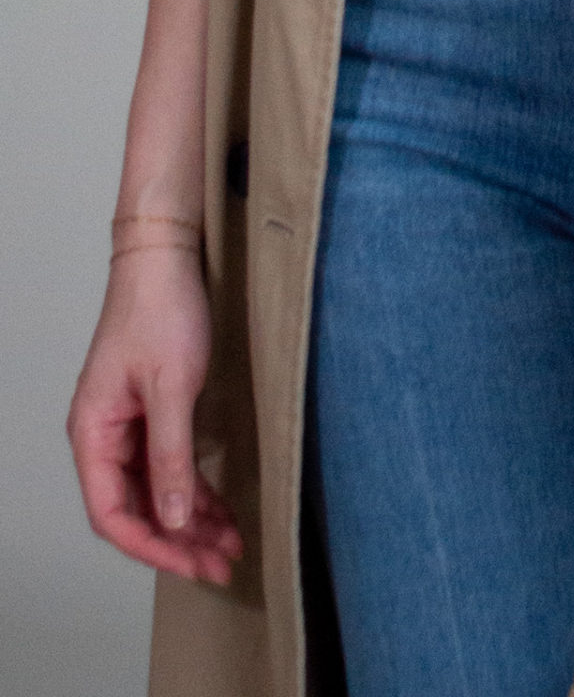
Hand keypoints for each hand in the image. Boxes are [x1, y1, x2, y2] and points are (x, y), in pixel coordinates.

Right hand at [67, 244, 241, 583]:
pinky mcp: (154, 412)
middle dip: (178, 541)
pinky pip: (170, 466)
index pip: (113, 513)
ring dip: (191, 520)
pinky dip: (195, 490)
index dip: (152, 545)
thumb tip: (173, 518)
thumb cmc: (160, 309)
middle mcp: (105, 437)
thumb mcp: (172, 386)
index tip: (191, 564)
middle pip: (137, 508)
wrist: (165, 257)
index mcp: (93, 433)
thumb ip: (171, 455)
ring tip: (229, 546)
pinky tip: (220, 511)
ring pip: (157, 491)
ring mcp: (129, 426)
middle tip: (221, 565)